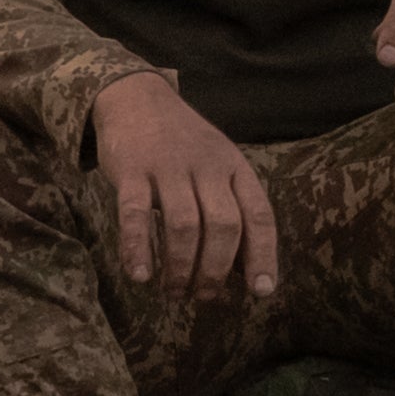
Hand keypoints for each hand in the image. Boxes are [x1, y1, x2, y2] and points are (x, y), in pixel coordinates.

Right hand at [89, 71, 278, 297]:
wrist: (135, 97)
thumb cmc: (182, 144)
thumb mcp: (217, 165)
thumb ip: (230, 207)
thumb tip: (243, 270)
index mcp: (234, 167)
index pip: (258, 215)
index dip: (263, 256)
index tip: (261, 291)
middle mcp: (207, 166)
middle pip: (223, 225)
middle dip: (215, 270)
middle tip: (204, 298)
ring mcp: (168, 166)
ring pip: (183, 225)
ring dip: (180, 267)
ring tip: (174, 293)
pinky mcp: (131, 169)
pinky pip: (135, 214)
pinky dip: (138, 248)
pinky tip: (140, 275)